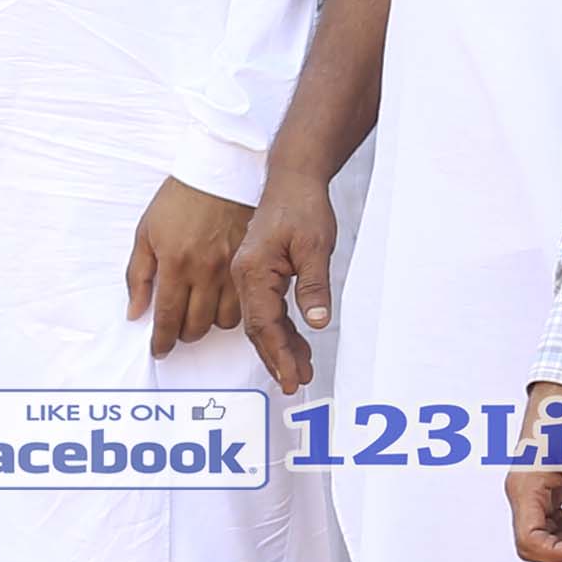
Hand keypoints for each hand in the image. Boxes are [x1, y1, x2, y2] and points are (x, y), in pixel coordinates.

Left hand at [127, 178, 250, 354]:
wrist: (219, 175)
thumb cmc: (180, 200)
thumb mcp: (146, 233)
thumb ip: (139, 276)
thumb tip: (135, 312)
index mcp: (175, 263)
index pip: (167, 317)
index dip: (161, 340)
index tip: (158, 349)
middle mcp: (204, 271)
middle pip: (195, 326)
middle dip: (182, 335)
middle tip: (175, 331)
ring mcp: (230, 270)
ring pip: (222, 321)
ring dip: (207, 324)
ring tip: (197, 314)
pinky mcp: (248, 266)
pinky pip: (242, 305)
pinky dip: (229, 312)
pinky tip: (218, 303)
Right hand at [233, 166, 342, 395]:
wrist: (292, 179)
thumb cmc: (301, 207)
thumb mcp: (315, 246)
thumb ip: (314, 286)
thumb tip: (317, 323)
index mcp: (253, 270)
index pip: (264, 324)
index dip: (279, 354)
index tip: (292, 378)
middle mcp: (244, 276)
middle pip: (258, 329)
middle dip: (277, 358)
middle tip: (297, 382)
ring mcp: (249, 276)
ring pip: (262, 322)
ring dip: (281, 347)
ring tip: (302, 370)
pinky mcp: (259, 274)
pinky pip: (266, 309)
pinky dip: (282, 330)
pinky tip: (297, 343)